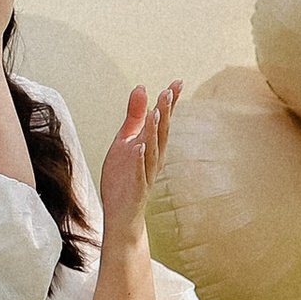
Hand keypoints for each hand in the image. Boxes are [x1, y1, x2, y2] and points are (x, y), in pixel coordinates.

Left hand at [99, 81, 179, 241]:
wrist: (123, 216)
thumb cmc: (124, 178)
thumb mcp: (126, 141)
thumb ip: (134, 116)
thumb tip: (141, 87)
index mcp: (152, 147)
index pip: (164, 121)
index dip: (170, 103)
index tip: (177, 82)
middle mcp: (153, 160)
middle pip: (162, 134)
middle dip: (165, 113)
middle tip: (168, 91)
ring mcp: (145, 175)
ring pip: (152, 151)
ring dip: (154, 133)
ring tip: (155, 113)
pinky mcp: (135, 190)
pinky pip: (138, 174)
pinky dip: (139, 161)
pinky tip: (138, 148)